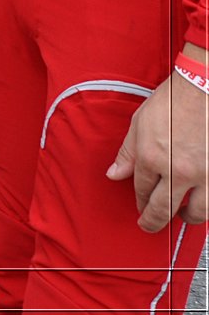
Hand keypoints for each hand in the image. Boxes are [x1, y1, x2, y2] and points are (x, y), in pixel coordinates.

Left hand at [108, 62, 208, 231]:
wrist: (204, 88)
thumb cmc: (173, 102)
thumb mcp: (139, 123)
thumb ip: (127, 153)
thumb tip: (114, 175)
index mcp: (151, 156)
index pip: (141, 189)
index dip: (139, 200)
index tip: (140, 206)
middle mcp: (176, 170)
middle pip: (162, 208)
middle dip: (153, 221)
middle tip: (148, 226)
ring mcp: (203, 174)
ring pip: (195, 212)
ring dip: (185, 218)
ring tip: (180, 215)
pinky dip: (207, 206)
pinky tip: (201, 204)